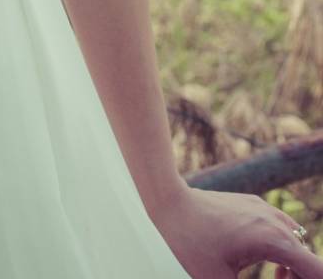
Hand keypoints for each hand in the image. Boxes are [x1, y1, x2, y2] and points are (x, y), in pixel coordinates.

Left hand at [147, 184, 319, 277]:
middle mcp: (274, 221)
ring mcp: (263, 209)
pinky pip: (282, 231)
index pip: (318, 271)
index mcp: (273, 241)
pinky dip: (284, 252)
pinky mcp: (252, 205)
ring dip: (296, 268)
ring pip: (297, 245)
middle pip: (310, 260)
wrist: (165, 202)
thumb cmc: (189, 246)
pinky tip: (271, 269)